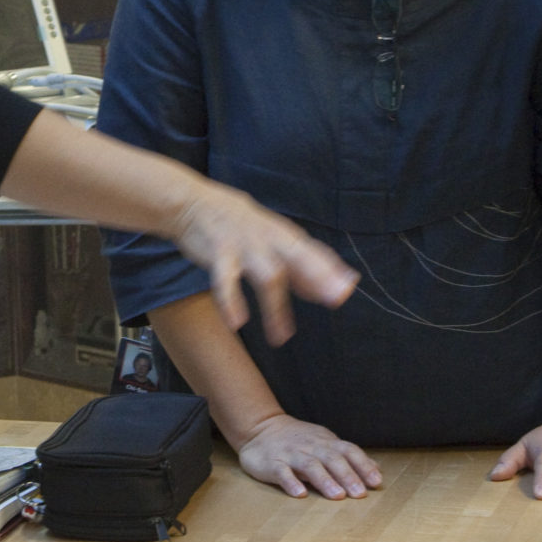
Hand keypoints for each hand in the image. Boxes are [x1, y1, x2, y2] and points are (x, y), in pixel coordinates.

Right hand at [168, 185, 355, 344]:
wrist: (191, 202)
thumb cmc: (237, 224)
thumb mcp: (272, 239)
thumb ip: (300, 266)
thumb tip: (332, 289)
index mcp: (283, 235)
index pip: (314, 251)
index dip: (332, 269)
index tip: (351, 288)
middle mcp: (269, 238)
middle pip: (299, 257)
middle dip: (319, 277)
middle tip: (338, 298)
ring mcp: (244, 245)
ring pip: (266, 275)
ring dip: (276, 308)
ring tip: (281, 338)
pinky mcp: (218, 253)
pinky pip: (225, 279)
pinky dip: (231, 300)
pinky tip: (237, 322)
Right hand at [233, 414, 382, 500]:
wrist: (261, 427)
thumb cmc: (299, 440)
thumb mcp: (326, 443)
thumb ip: (350, 457)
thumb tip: (377, 469)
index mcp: (326, 442)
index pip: (348, 451)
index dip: (363, 466)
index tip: (376, 482)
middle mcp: (311, 446)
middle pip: (332, 459)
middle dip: (347, 476)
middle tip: (359, 494)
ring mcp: (291, 454)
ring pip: (310, 465)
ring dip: (325, 480)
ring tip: (337, 496)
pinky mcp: (272, 463)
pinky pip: (282, 472)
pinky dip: (291, 483)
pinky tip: (300, 495)